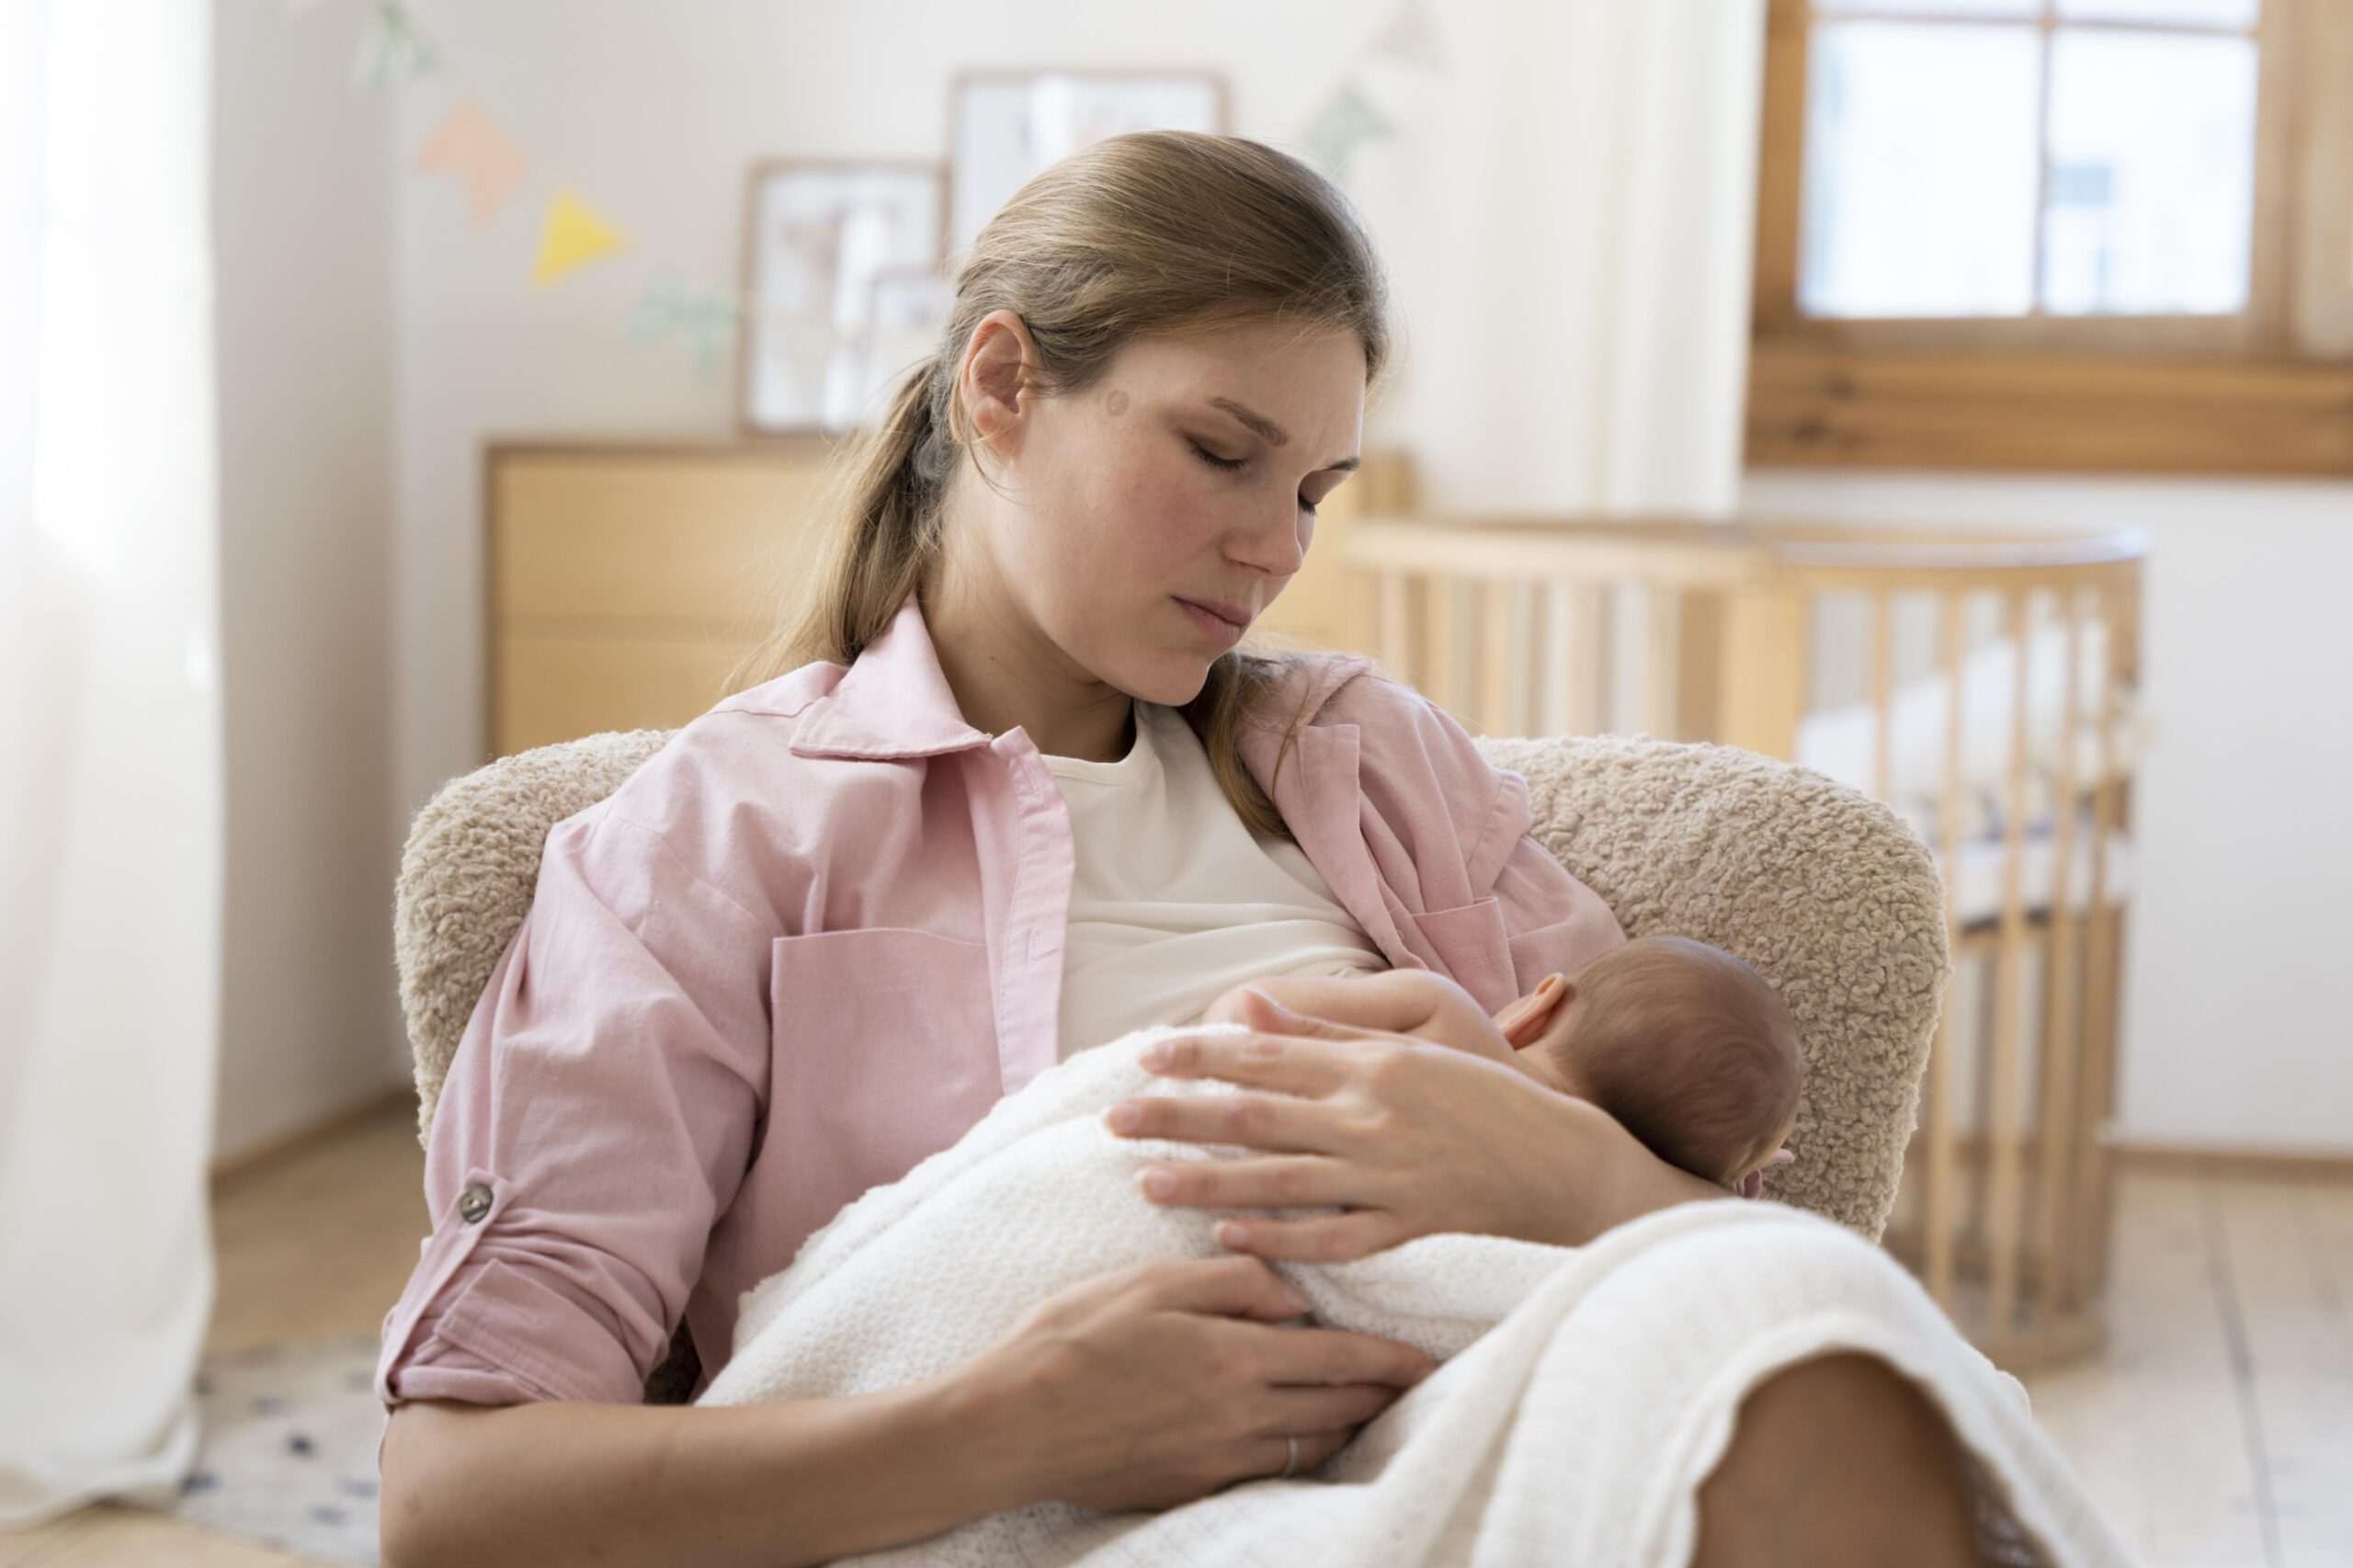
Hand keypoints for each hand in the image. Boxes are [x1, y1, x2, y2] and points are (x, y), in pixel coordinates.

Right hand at [955, 1253, 1436, 1512]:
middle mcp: (1236, 1419)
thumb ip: (1230, 1282)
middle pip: (1336, 1412)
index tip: (1425, 1360)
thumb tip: (1293, 1296)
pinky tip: (1294, 1435)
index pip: (1338, 1361)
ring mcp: (1214, 1462)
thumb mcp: (1149, 1283)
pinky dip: (1295, 1452)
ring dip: (1343, 1427)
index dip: (1388, 1361)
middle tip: (1411, 1384)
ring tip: (1362, 1408)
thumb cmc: (1071, 1339)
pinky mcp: (1189, 1488)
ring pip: (1308, 1448)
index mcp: (1232, 1359)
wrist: (1009, 1424)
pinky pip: (1266, 1471)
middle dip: (1380, 1397)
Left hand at [1108, 989, 1712, 1258]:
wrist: (1562, 1160)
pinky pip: (1330, 1239)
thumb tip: (1248, 1008)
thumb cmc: (1482, 1092)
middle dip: (1177, 1117)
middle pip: (1254, 1116)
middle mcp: (1371, 1118)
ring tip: (1147, 1183)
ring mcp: (1387, 1178)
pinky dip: (1278, 1240)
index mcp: (1370, 1064)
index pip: (1265, 1054)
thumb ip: (1329, 1029)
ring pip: (1278, 1182)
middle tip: (1114, 1120)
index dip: (1198, 1054)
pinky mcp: (1405, 1228)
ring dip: (1207, 1183)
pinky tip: (1228, 1241)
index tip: (1142, 1056)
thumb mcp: (1414, 1040)